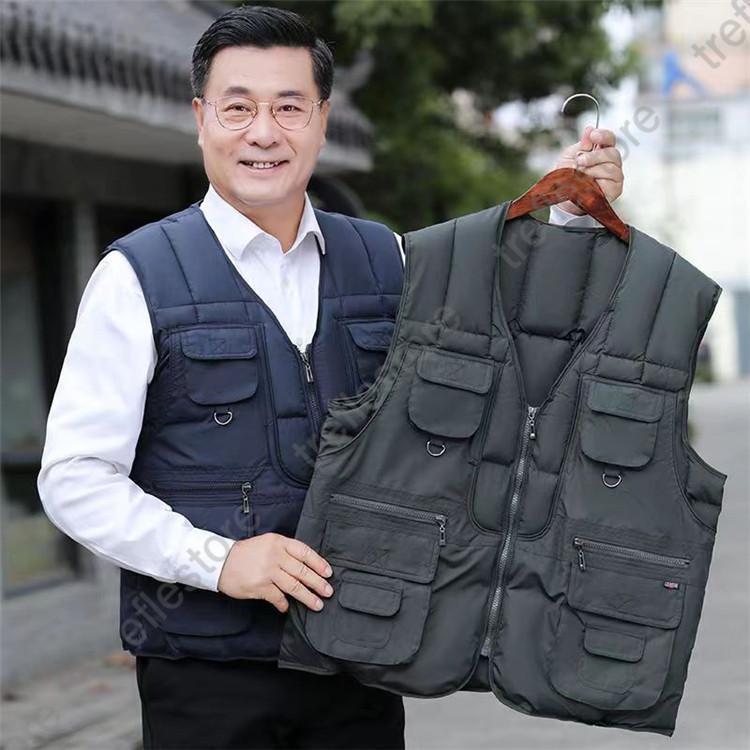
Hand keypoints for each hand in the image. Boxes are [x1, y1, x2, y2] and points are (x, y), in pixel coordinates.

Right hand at [217, 533, 333, 612]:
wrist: (220, 561)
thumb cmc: (246, 553)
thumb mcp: (268, 543)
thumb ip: (285, 551)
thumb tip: (306, 566)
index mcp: (279, 542)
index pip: (304, 552)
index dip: (318, 563)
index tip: (328, 572)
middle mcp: (275, 556)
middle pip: (302, 571)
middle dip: (318, 583)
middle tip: (328, 591)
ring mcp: (267, 571)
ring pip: (294, 586)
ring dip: (307, 597)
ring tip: (317, 604)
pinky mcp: (259, 586)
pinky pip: (277, 597)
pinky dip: (284, 604)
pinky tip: (287, 608)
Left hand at [554, 126, 623, 215]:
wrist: (562, 198)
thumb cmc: (567, 177)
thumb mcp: (570, 156)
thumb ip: (582, 144)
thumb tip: (590, 129)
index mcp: (602, 151)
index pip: (610, 139)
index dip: (604, 135)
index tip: (593, 135)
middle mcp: (612, 163)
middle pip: (612, 153)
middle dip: (594, 156)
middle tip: (580, 161)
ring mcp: (615, 176)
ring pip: (610, 167)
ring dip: (592, 170)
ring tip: (580, 175)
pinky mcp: (615, 190)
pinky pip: (609, 182)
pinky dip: (595, 182)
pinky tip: (586, 184)